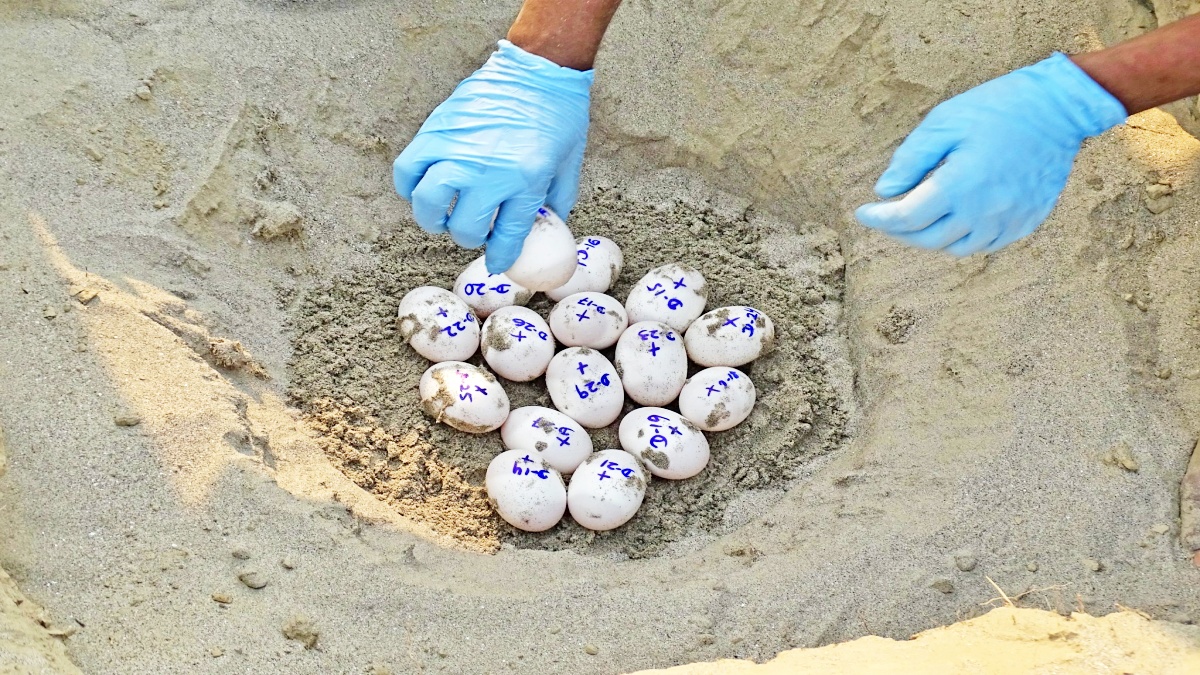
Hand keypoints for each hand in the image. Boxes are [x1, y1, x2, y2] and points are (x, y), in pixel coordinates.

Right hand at [393, 40, 593, 272]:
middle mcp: (488, 169)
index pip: (506, 236)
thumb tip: (543, 227)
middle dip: (469, 237)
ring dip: (433, 218)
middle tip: (472, 229)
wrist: (539, 67)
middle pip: (464, 226)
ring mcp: (458, 149)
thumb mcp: (568, 165)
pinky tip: (421, 189)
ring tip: (441, 217)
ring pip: (428, 201)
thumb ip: (555, 201)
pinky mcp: (437, 129)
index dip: (500, 256)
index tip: (496, 262)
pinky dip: (409, 186)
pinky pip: (408, 168)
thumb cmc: (558, 115)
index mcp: (525, 180)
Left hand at [855, 53, 1126, 255]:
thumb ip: (910, 160)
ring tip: (919, 217)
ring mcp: (1009, 220)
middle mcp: (985, 211)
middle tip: (888, 214)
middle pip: (928, 238)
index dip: (879, 218)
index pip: (906, 218)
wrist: (1061, 107)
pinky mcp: (1027, 221)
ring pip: (956, 248)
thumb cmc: (997, 108)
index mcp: (960, 185)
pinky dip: (962, 238)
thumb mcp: (943, 122)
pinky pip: (986, 244)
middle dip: (900, 230)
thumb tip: (886, 191)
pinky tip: (954, 219)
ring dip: (931, 237)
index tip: (864, 212)